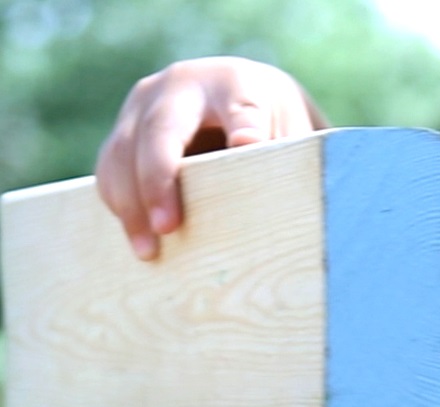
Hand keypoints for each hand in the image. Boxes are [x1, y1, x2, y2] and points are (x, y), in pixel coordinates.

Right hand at [95, 57, 322, 259]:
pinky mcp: (125, 130)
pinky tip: (138, 239)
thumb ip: (287, 153)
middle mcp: (180, 87)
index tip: (247, 149)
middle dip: (159, 180)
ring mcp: (144, 106)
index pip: (242, 110)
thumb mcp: (292, 133)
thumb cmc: (274, 126)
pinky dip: (120, 204)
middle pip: (160, 130)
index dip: (245, 130)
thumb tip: (268, 177)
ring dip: (131, 204)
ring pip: (123, 152)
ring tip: (148, 251)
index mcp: (234, 86)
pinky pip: (111, 168)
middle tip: (168, 227)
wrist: (243, 100)